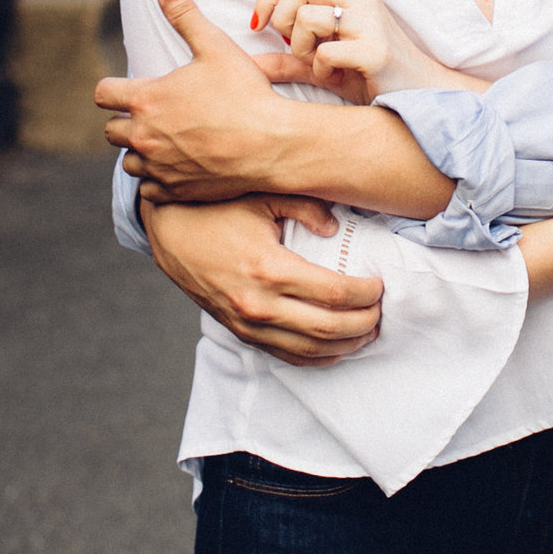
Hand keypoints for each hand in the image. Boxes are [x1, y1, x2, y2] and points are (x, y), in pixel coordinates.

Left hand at [97, 0, 308, 202]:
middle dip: (127, 121)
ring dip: (140, 152)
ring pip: (128, 162)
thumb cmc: (245, 93)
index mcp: (146, 99)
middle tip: (154, 114)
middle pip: (111, 131)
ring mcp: (157, 167)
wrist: (271, 143)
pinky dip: (156, 180)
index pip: (103, 95)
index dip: (114, 91)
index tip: (130, 90)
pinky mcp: (174, 191)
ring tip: (165, 141)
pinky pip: (147, 190)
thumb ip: (184, 15)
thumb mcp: (215, 46)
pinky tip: (175, 166)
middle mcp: (143, 136)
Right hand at [141, 195, 382, 366]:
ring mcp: (248, 323)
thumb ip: (306, 207)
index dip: (365, 293)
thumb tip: (337, 227)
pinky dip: (316, 357)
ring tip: (368, 331)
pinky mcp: (240, 332)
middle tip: (382, 311)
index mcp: (270, 268)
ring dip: (345, 345)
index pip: (334, 292)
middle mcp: (259, 304)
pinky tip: (336, 348)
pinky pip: (285, 356)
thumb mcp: (263, 196)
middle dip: (364, 323)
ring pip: (309, 350)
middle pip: (327, 327)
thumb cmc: (217, 209)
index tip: (381, 285)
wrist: (169, 231)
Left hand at [249, 0, 487, 100]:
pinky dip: (319, 70)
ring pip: (308, 17)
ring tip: (317, 65)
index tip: (258, 24)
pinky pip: (325, 52)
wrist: (421, 97)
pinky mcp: (376, 51)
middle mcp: (361, 0)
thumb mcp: (324, 63)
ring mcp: (371, 23)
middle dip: (281, 20)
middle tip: (293, 47)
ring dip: (299, 48)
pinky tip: (335, 78)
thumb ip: (289, 59)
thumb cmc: (371, 78)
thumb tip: (248, 64)